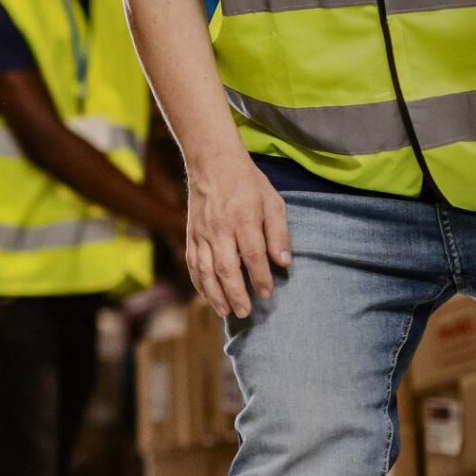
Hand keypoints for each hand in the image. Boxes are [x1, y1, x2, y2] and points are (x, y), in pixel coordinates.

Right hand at [185, 153, 289, 318]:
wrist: (212, 163)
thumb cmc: (247, 183)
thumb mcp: (272, 201)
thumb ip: (279, 232)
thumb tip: (284, 262)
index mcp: (243, 219)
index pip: (253, 255)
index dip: (260, 277)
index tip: (267, 293)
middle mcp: (220, 229)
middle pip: (226, 268)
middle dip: (236, 293)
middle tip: (246, 312)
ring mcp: (202, 233)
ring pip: (206, 270)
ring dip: (215, 294)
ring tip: (226, 311)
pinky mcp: (191, 235)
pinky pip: (192, 263)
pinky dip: (199, 282)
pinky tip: (207, 296)